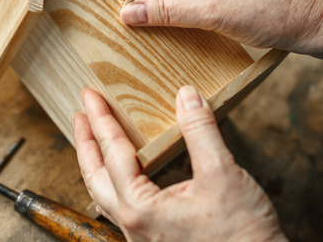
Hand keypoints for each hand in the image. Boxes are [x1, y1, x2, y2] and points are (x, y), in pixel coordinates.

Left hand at [72, 86, 286, 241]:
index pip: (112, 153)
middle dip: (86, 143)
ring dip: (98, 164)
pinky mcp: (156, 241)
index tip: (90, 96)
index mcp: (140, 209)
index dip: (100, 120)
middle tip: (81, 115)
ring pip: (106, 196)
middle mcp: (134, 226)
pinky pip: (123, 208)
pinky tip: (126, 176)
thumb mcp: (222, 174)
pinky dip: (116, 183)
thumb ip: (200, 132)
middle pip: (96, 177)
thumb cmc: (242, 235)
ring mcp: (143, 237)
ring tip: (95, 142)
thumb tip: (187, 96)